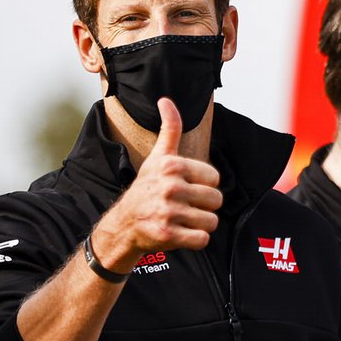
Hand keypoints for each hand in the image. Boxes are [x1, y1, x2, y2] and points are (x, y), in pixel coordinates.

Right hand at [95, 98, 222, 263]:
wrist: (125, 223)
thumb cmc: (147, 188)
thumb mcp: (158, 157)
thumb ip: (170, 129)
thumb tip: (166, 100)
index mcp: (172, 165)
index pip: (215, 178)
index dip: (204, 185)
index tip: (186, 187)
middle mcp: (170, 187)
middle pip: (216, 200)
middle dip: (205, 207)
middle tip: (185, 207)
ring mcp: (168, 211)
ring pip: (211, 221)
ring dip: (200, 224)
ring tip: (183, 220)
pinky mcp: (167, 234)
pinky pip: (202, 240)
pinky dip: (195, 240)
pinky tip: (180, 234)